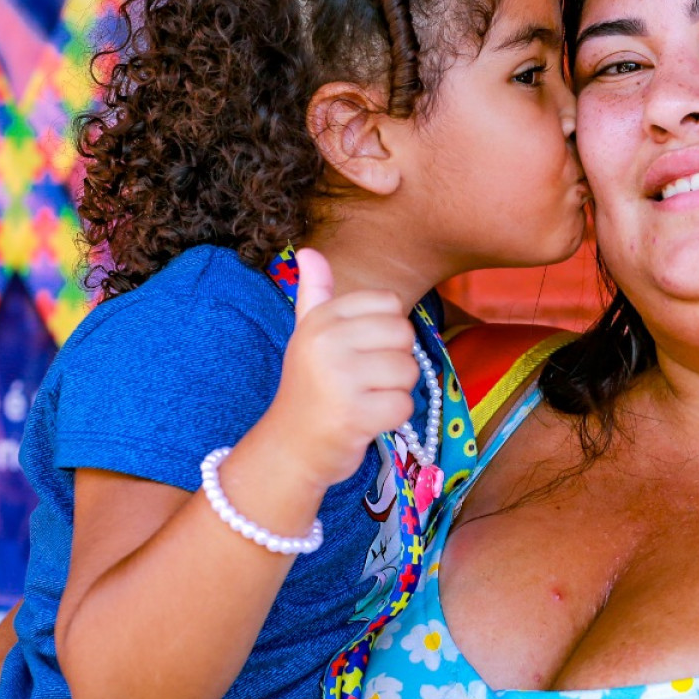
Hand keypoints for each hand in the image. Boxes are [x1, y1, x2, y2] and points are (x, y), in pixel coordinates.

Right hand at [262, 248, 418, 491]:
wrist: (290, 447)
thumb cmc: (309, 387)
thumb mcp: (307, 335)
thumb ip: (315, 293)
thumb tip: (308, 250)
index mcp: (321, 320)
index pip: (390, 303)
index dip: (386, 331)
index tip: (359, 352)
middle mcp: (327, 343)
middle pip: (405, 334)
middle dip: (394, 362)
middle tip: (363, 381)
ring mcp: (340, 379)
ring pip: (409, 371)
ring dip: (394, 391)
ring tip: (363, 400)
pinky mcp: (354, 415)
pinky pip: (404, 406)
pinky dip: (391, 419)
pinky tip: (365, 421)